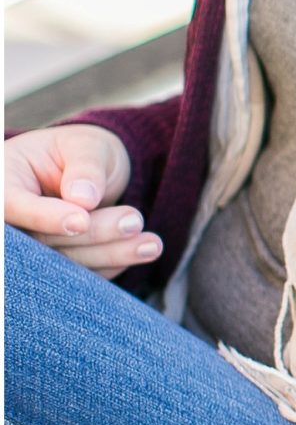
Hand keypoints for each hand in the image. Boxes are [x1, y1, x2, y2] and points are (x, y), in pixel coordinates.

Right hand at [4, 123, 157, 275]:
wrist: (89, 173)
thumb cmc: (82, 152)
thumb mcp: (86, 146)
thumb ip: (84, 167)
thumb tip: (82, 198)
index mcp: (5, 181)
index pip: (13, 206)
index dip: (45, 217)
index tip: (81, 220)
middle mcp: (11, 221)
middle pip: (41, 240)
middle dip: (92, 234)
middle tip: (134, 221)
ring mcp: (30, 250)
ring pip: (63, 264)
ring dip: (110, 254)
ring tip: (153, 243)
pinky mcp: (53, 269)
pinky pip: (78, 278)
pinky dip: (112, 265)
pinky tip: (142, 250)